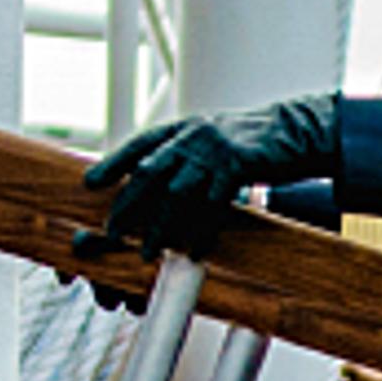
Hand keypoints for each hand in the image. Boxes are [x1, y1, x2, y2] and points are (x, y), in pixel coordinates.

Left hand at [77, 96, 337, 253]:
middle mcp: (191, 136)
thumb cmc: (243, 143)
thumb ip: (177, 157)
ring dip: (160, 226)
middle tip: (110, 233)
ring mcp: (215, 150)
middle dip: (127, 205)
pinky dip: (201, 231)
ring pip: (178, 193)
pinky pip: (214, 205)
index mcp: (179, 129)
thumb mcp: (204, 141)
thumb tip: (143, 183)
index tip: (89, 183)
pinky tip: (194, 251)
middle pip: (149, 172)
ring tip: (147, 252)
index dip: (112, 164)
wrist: (292, 130)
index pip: (138, 146)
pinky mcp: (239, 166)